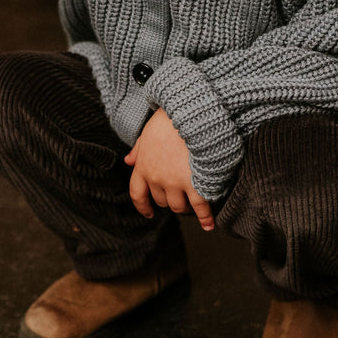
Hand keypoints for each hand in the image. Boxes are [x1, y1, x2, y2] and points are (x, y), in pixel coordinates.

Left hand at [125, 108, 214, 231]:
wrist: (189, 113)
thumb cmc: (169, 118)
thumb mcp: (148, 131)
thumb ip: (139, 148)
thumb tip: (128, 160)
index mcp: (143, 165)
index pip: (137, 193)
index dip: (142, 206)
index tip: (148, 212)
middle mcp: (156, 178)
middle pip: (161, 201)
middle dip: (170, 200)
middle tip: (181, 196)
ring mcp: (175, 182)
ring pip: (178, 206)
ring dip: (185, 206)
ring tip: (194, 204)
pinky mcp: (194, 183)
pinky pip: (200, 207)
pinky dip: (205, 218)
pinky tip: (209, 224)